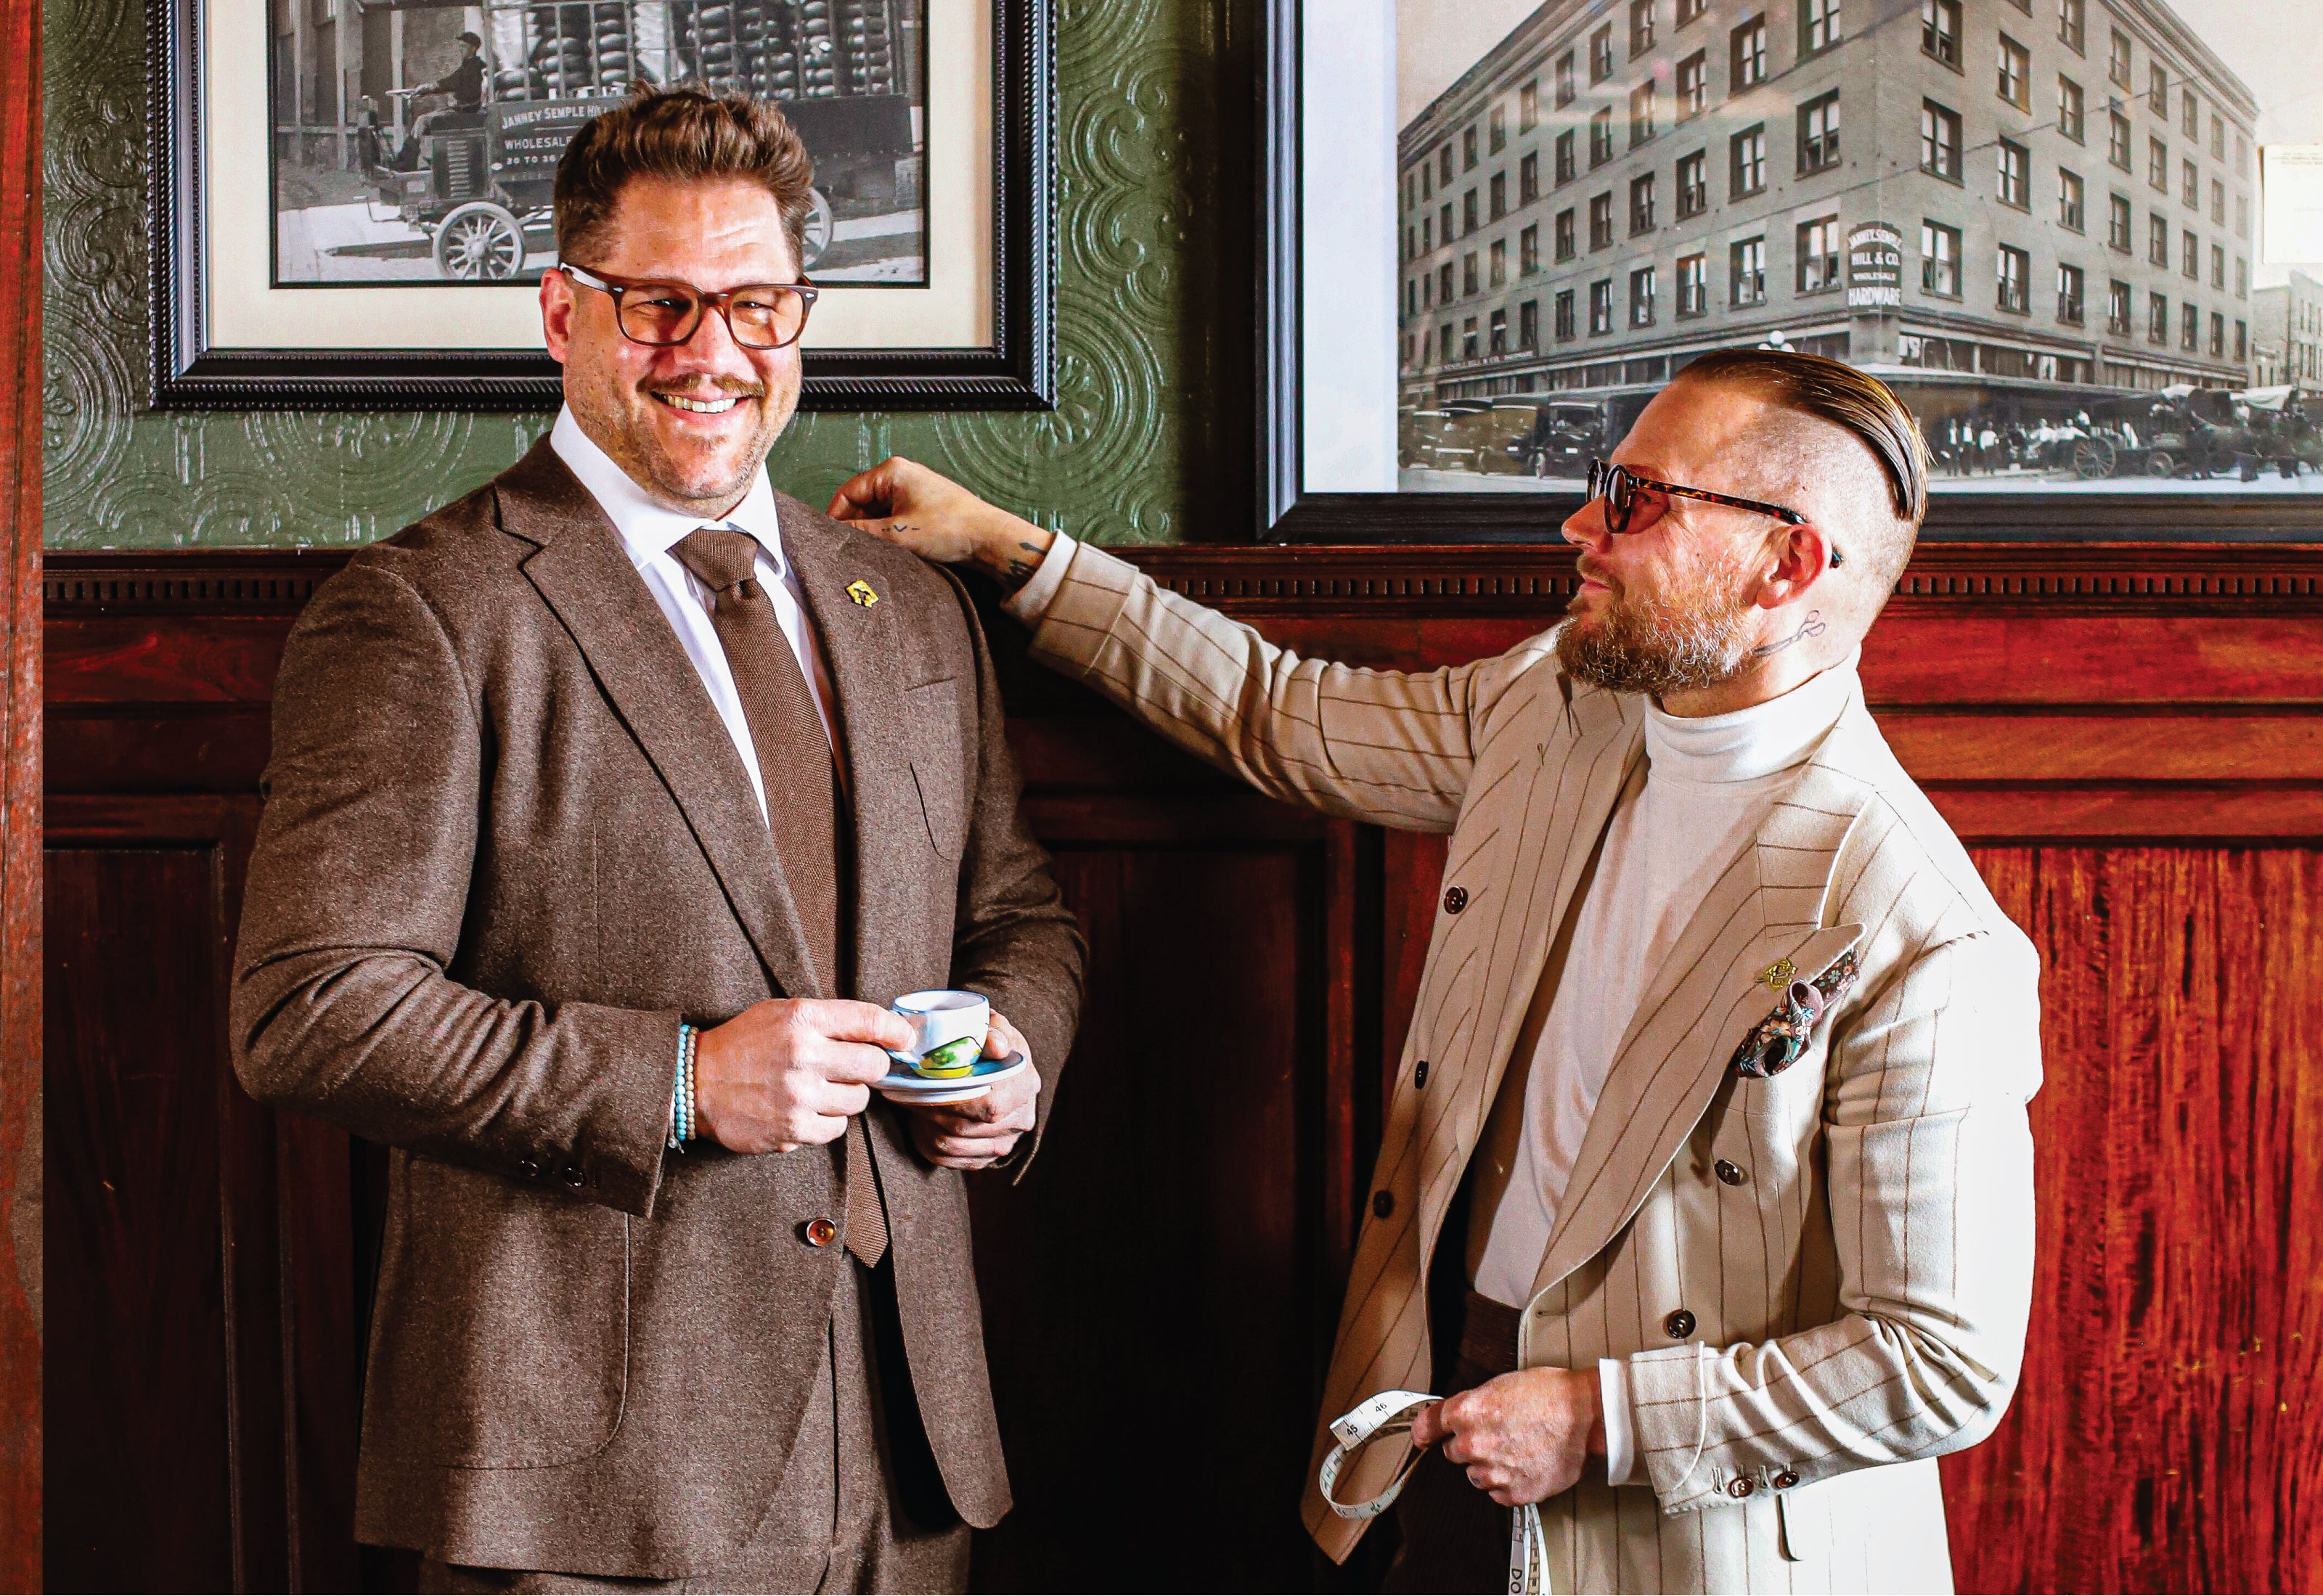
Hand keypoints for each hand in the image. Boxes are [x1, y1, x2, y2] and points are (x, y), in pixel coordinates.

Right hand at [692, 998, 914, 1154]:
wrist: (693, 1083)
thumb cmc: (742, 1045)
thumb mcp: (780, 1013)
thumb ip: (827, 1020)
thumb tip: (878, 1032)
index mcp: (802, 1019)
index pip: (869, 1020)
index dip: (896, 1030)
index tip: (904, 1038)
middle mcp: (803, 1055)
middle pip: (874, 1066)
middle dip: (870, 1068)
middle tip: (853, 1069)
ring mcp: (798, 1096)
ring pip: (858, 1100)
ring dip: (847, 1096)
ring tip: (820, 1089)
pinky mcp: (793, 1129)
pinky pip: (836, 1129)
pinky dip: (827, 1121)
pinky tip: (806, 1110)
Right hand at [827, 457, 1056, 592]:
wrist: (989, 539)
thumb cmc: (949, 529)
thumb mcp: (897, 533)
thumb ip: (861, 531)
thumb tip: (835, 535)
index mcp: (892, 471)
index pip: (848, 491)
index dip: (836, 516)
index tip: (831, 540)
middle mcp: (901, 475)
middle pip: (862, 501)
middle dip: (855, 524)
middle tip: (851, 550)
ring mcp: (913, 490)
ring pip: (878, 512)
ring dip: (872, 531)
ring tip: (871, 552)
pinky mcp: (923, 506)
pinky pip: (894, 517)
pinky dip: (887, 532)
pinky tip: (889, 550)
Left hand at [898, 1012, 1039, 1169]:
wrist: (1004, 1068)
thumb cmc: (994, 1044)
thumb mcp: (996, 1028)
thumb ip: (994, 1031)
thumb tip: (995, 1045)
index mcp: (1025, 1086)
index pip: (987, 1105)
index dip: (949, 1098)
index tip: (921, 1085)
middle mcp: (1020, 1119)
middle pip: (964, 1128)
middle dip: (928, 1111)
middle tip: (905, 1096)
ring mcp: (1005, 1142)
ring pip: (953, 1147)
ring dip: (924, 1127)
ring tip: (911, 1108)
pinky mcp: (988, 1157)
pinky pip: (950, 1161)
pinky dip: (928, 1144)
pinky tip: (920, 1125)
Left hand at [1408, 1366, 1605, 1506]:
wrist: (1587, 1416)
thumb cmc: (1549, 1394)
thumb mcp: (1500, 1384)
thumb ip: (1472, 1405)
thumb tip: (1456, 1417)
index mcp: (1465, 1412)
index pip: (1426, 1426)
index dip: (1425, 1431)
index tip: (1424, 1437)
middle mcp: (1473, 1445)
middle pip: (1454, 1453)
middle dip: (1470, 1445)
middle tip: (1498, 1434)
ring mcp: (1493, 1472)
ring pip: (1475, 1475)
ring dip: (1490, 1466)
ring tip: (1517, 1450)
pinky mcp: (1514, 1493)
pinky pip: (1497, 1493)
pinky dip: (1508, 1483)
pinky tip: (1526, 1466)